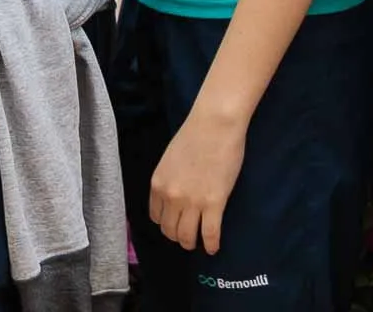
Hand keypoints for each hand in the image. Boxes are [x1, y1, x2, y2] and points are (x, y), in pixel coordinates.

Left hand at [149, 107, 247, 254]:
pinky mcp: (214, 203)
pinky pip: (210, 233)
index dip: (166, 223)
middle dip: (178, 236)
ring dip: (192, 243)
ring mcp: (192, 202)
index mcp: (158, 185)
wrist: (216, 124)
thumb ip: (170, 179)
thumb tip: (177, 192)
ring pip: (187, 236)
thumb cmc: (196, 134)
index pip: (156, 217)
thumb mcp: (171, 159)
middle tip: (187, 237)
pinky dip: (212, 244)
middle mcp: (171, 197)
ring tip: (199, 243)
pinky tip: (214, 247)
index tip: (175, 224)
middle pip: (170, 230)